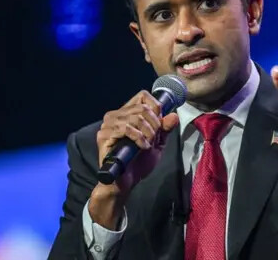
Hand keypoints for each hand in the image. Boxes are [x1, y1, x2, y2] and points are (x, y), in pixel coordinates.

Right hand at [89, 90, 178, 228]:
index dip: (155, 106)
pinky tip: (142, 147)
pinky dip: (139, 137)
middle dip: (155, 124)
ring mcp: (108, 125)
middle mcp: (115, 115)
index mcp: (126, 114)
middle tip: (155, 138)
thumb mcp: (157, 143)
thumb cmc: (138, 162)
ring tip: (148, 144)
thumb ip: (164, 129)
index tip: (160, 124)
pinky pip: (126, 128)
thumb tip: (174, 115)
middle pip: (142, 107)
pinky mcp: (104, 135)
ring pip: (136, 117)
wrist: (125, 182)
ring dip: (148, 132)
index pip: (142, 96)